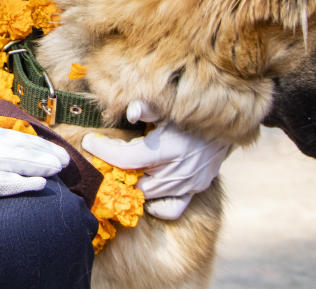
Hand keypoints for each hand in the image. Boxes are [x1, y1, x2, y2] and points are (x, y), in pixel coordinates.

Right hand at [0, 121, 69, 200]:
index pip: (2, 134)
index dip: (29, 141)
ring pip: (8, 159)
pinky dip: (19, 182)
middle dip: (39, 151)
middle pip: (10, 144)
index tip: (50, 147)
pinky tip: (38, 183)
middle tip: (63, 159)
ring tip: (57, 168)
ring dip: (36, 163)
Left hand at [82, 102, 232, 220]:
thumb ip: (148, 108)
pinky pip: (171, 209)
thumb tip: (132, 112)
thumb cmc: (191, 114)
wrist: (226, 126)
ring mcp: (186, 183)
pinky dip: (156, 205)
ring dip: (134, 183)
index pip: (126, 158)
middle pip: (134, 181)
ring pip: (149, 195)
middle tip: (107, 155)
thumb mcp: (169, 107)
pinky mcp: (194, 190)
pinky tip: (148, 189)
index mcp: (168, 148)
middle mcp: (176, 170)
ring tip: (124, 168)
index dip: (103, 150)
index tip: (89, 141)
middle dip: (116, 169)